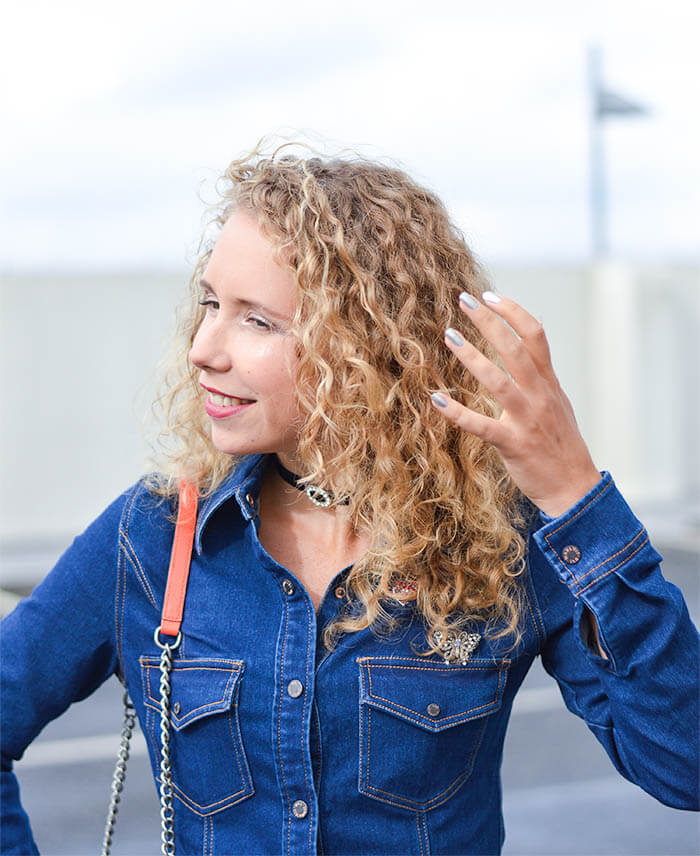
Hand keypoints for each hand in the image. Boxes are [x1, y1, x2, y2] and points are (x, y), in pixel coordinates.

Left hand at [429, 290, 600, 517]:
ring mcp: (527, 420)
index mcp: (549, 383)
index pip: (535, 336)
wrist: (574, 488)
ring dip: (472, 356)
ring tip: (449, 336)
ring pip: (499, 381)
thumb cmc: (560, 444)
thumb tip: (532, 339)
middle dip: (489, 321)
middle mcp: (540, 396)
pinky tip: (437, 399)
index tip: (488, 296)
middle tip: (462, 300)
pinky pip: (481, 426)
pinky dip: (458, 412)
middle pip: (515, 349)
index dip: (512, 312)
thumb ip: (542, 373)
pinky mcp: (513, 445)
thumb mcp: (558, 402)